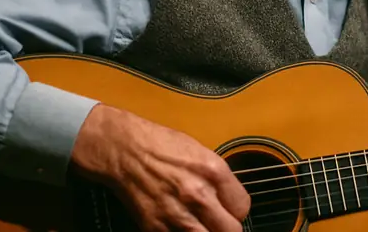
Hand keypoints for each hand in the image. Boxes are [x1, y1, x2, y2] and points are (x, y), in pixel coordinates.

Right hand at [70, 104, 249, 231]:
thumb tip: (229, 198)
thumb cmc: (159, 144)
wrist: (125, 150)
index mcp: (213, 172)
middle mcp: (198, 195)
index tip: (230, 209)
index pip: (242, 207)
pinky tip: (180, 225)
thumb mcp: (200, 151)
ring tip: (200, 225)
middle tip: (218, 222)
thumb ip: (218, 178)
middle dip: (226, 227)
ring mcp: (177, 214)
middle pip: (231, 230)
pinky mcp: (156, 227)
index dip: (236, 210)